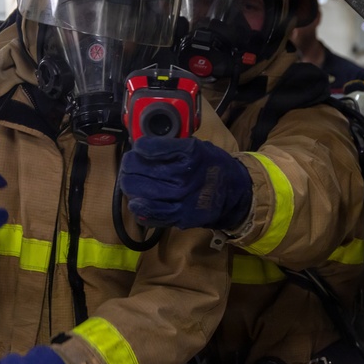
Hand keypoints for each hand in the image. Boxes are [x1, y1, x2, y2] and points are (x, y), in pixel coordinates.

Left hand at [119, 137, 251, 230]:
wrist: (234, 193)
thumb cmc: (212, 165)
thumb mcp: (197, 146)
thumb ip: (173, 146)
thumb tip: (144, 145)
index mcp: (190, 154)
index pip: (153, 148)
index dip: (141, 146)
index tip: (139, 146)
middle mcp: (184, 177)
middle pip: (143, 171)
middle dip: (130, 165)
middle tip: (129, 163)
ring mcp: (181, 199)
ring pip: (142, 193)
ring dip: (130, 185)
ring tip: (129, 180)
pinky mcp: (179, 217)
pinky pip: (151, 214)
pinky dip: (140, 207)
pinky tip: (136, 201)